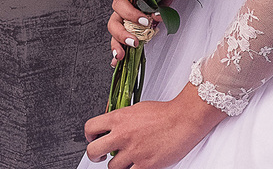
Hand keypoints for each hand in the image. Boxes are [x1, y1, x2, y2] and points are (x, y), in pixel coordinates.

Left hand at [84, 82, 226, 168]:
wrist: (183, 119)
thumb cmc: (164, 113)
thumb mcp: (136, 109)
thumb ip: (121, 120)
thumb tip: (111, 128)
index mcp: (118, 118)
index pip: (90, 127)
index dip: (89, 136)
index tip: (93, 139)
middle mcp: (122, 135)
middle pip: (93, 151)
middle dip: (95, 155)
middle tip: (101, 155)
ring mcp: (132, 151)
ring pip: (112, 167)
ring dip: (118, 165)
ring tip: (127, 159)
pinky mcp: (145, 164)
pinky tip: (136, 165)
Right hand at [109, 0, 173, 66]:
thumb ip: (160, 2)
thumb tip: (158, 14)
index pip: (121, 4)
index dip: (130, 13)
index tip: (144, 21)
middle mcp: (121, 11)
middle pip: (113, 22)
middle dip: (122, 34)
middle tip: (134, 42)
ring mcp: (122, 23)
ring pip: (114, 34)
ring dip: (117, 45)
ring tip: (121, 55)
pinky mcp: (125, 34)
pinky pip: (118, 43)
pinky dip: (117, 52)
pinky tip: (116, 62)